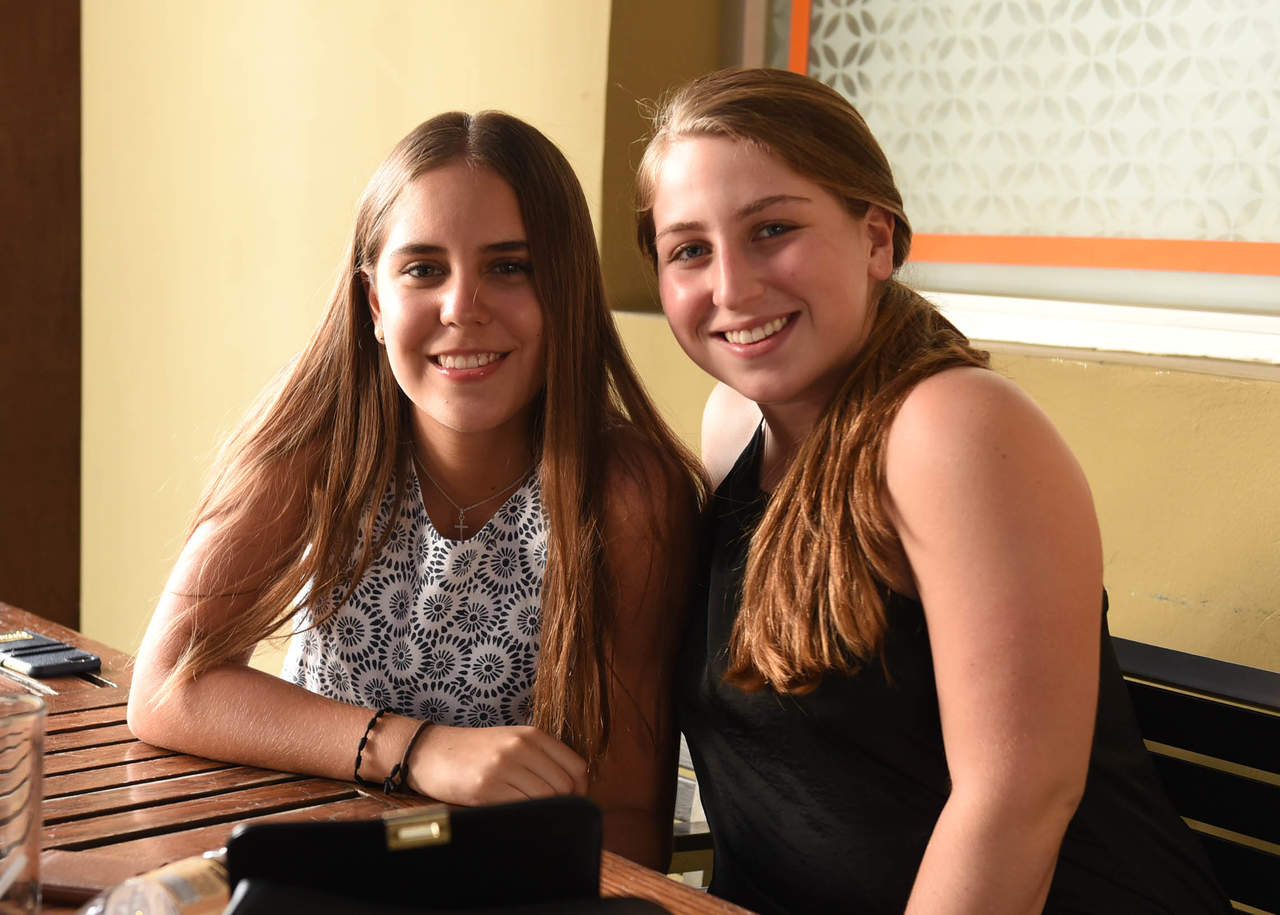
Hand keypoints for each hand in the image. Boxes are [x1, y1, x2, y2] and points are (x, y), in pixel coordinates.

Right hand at [407, 724, 588, 804]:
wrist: (428, 752)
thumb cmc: (473, 751)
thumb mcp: (510, 742)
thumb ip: (539, 757)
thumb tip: (572, 789)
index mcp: (531, 735)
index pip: (576, 766)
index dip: (581, 790)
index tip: (572, 803)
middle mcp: (521, 747)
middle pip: (565, 786)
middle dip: (563, 805)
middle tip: (551, 815)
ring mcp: (503, 766)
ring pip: (546, 799)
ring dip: (543, 812)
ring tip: (530, 815)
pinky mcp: (486, 787)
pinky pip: (522, 808)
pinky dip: (525, 817)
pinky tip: (515, 816)